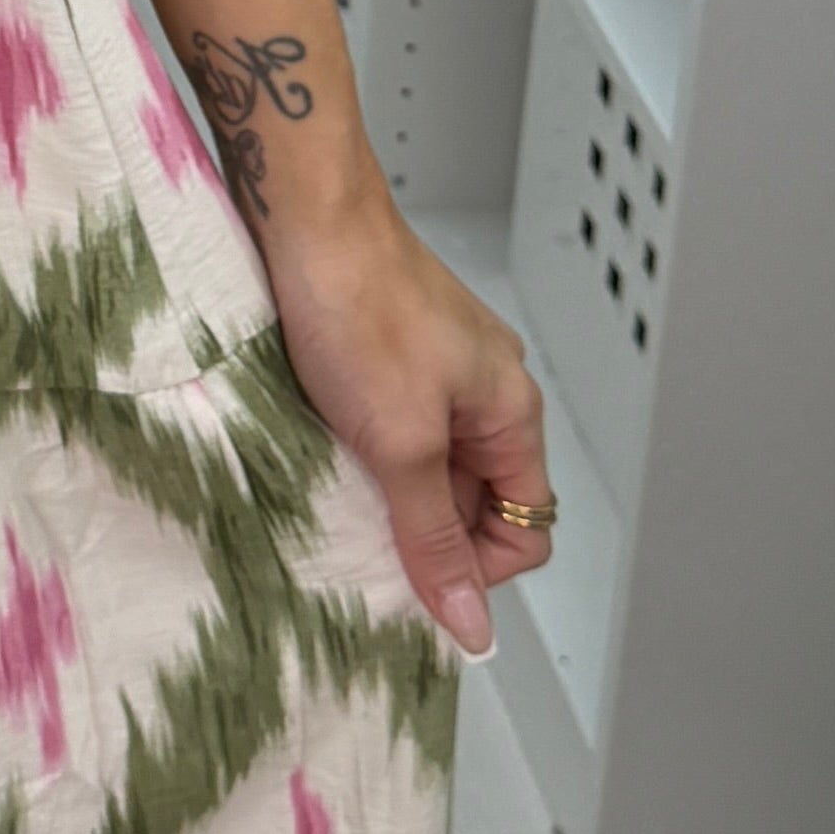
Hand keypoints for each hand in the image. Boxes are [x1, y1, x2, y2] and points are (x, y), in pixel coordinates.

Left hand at [263, 203, 551, 659]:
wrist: (307, 216)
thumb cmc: (359, 305)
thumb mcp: (400, 444)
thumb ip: (434, 536)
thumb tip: (471, 617)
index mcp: (513, 412)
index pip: (527, 529)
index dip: (478, 567)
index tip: (419, 579)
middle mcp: (488, 391)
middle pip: (478, 501)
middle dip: (426, 530)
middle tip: (367, 537)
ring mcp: (442, 370)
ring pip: (432, 467)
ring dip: (391, 491)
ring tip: (342, 483)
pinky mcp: (396, 355)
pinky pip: (397, 429)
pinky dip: (367, 451)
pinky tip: (327, 446)